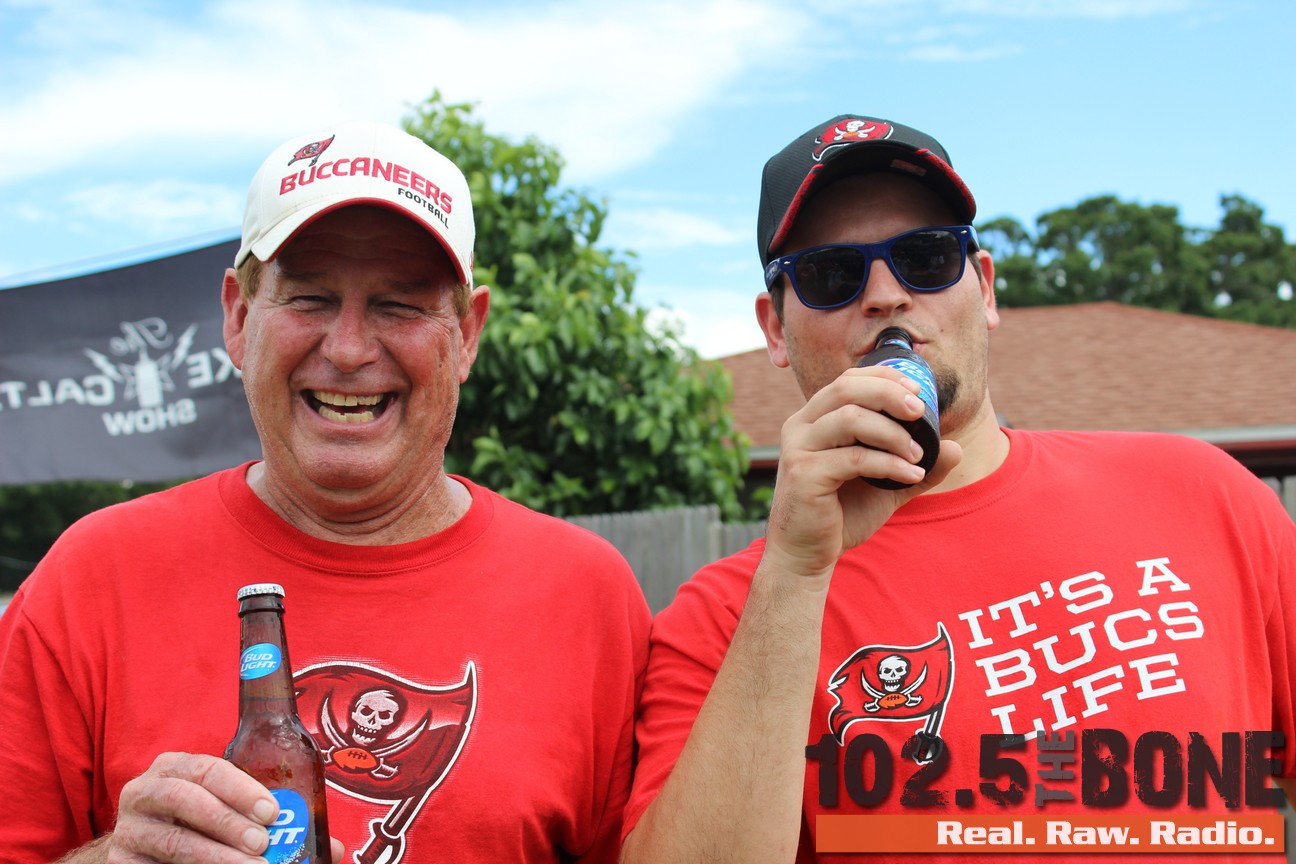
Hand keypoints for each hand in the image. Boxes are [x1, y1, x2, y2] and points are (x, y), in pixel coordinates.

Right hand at [101, 752, 344, 863]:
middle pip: (185, 800)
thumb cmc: (196, 823)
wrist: (140, 851)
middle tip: (262, 844)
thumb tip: (334, 849)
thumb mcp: (229, 810)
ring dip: (215, 856)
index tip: (271, 812)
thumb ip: (271, 820)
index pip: (207, 768)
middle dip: (228, 822)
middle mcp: (145, 791)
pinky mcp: (120, 862)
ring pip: (172, 841)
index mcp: (175, 767)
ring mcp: (128, 829)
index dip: (240, 789)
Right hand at [763, 365, 960, 579]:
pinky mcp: (804, 474)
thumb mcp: (886, 486)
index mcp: (814, 419)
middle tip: (921, 411)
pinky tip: (911, 475)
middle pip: (846, 388)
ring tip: (918, 455)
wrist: (806, 555)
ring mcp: (799, 449)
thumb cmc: (841, 516)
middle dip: (889, 394)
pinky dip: (889, 464)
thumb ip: (914, 465)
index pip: (848, 380)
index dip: (884, 377)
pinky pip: (854, 458)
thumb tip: (954, 447)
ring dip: (892, 433)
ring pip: (849, 419)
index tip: (918, 391)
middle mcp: (801, 426)